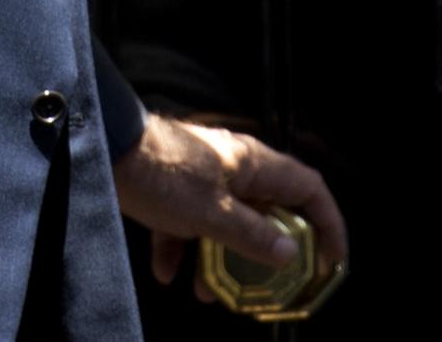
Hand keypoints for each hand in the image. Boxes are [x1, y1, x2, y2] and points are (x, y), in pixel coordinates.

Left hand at [114, 113, 346, 300]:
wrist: (109, 149)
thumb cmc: (166, 176)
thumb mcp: (213, 214)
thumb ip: (253, 236)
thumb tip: (290, 254)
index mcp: (255, 164)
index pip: (309, 189)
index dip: (329, 224)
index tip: (332, 262)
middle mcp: (236, 167)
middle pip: (268, 212)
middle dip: (267, 254)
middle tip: (271, 287)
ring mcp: (206, 175)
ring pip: (228, 222)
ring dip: (221, 259)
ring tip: (208, 293)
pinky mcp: (177, 185)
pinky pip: (190, 221)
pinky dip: (181, 247)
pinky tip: (165, 272)